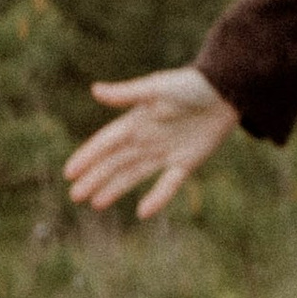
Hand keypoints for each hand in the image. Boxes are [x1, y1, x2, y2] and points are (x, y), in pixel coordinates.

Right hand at [64, 67, 239, 219]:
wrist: (227, 90)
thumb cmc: (191, 84)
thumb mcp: (157, 88)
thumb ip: (127, 93)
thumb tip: (95, 90)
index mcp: (136, 121)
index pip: (106, 143)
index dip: (88, 157)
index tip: (69, 172)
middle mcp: (147, 139)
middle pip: (115, 163)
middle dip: (95, 178)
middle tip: (75, 196)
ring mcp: (166, 152)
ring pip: (134, 175)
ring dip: (115, 188)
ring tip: (95, 203)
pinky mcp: (187, 162)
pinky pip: (168, 184)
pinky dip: (156, 198)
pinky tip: (142, 213)